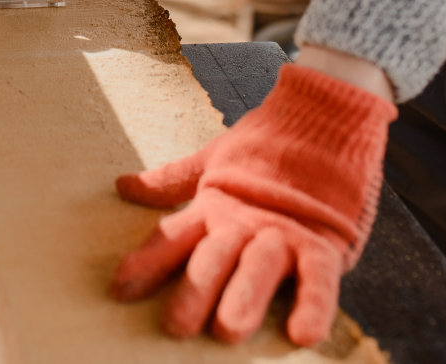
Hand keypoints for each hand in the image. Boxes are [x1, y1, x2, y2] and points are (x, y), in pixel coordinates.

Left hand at [109, 64, 395, 344]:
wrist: (326, 109)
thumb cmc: (267, 140)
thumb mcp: (214, 160)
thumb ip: (171, 180)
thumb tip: (121, 185)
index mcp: (215, 204)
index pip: (173, 236)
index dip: (146, 263)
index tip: (119, 290)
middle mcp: (245, 221)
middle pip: (214, 258)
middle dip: (194, 291)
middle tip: (176, 326)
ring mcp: (284, 231)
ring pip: (261, 268)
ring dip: (245, 297)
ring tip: (229, 329)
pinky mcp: (324, 241)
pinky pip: (319, 278)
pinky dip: (313, 305)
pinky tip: (303, 335)